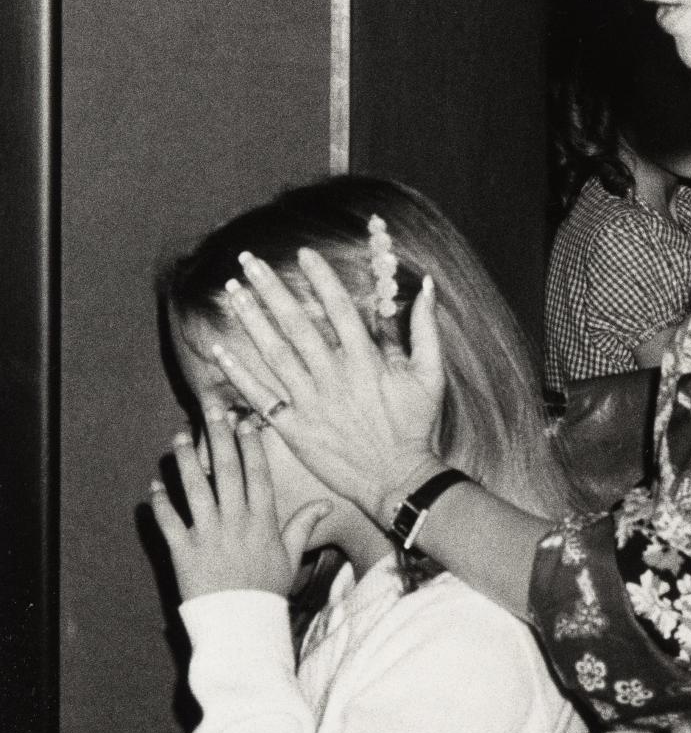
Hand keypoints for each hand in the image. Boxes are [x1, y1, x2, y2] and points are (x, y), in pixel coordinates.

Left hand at [150, 405, 330, 601]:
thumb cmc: (267, 591)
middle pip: (226, 471)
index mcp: (262, 521)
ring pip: (195, 489)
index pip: (256, 473)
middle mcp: (235, 522)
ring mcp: (208, 535)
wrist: (241, 627)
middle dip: (219, 437)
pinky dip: (160, 503)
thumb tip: (325, 504)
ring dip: (187, 460)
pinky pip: (169, 522)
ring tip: (179, 437)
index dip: (250, 445)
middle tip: (210, 410)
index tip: (243, 421)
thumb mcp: (291, 556)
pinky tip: (154, 485)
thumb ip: (303, 525)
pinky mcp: (184, 552)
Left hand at [208, 249, 446, 522]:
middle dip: (271, 289)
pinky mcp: (295, 429)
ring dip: (252, 320)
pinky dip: (238, 374)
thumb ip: (425, 329)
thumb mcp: (431, 375)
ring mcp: (312, 403)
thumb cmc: (417, 427)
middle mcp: (334, 377)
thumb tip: (425, 286)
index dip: (320, 278)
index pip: (339, 308)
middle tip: (248, 260)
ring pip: (275, 354)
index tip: (303, 253)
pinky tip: (218, 350)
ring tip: (233, 291)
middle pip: (298, 324)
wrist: (398, 479)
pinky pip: (261, 398)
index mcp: (366, 361)